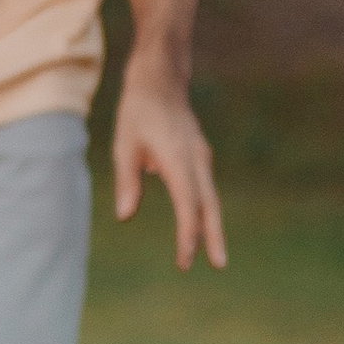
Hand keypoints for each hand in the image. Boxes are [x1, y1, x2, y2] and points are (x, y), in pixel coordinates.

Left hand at [113, 73, 225, 272]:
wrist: (160, 78)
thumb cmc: (138, 111)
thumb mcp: (124, 145)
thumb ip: (127, 181)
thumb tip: (125, 215)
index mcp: (178, 160)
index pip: (187, 206)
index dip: (188, 235)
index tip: (185, 259)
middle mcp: (196, 160)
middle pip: (209, 206)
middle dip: (213, 237)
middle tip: (219, 265)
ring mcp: (201, 156)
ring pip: (210, 197)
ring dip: (211, 225)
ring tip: (214, 254)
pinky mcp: (199, 154)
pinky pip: (205, 187)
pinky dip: (204, 208)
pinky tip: (199, 224)